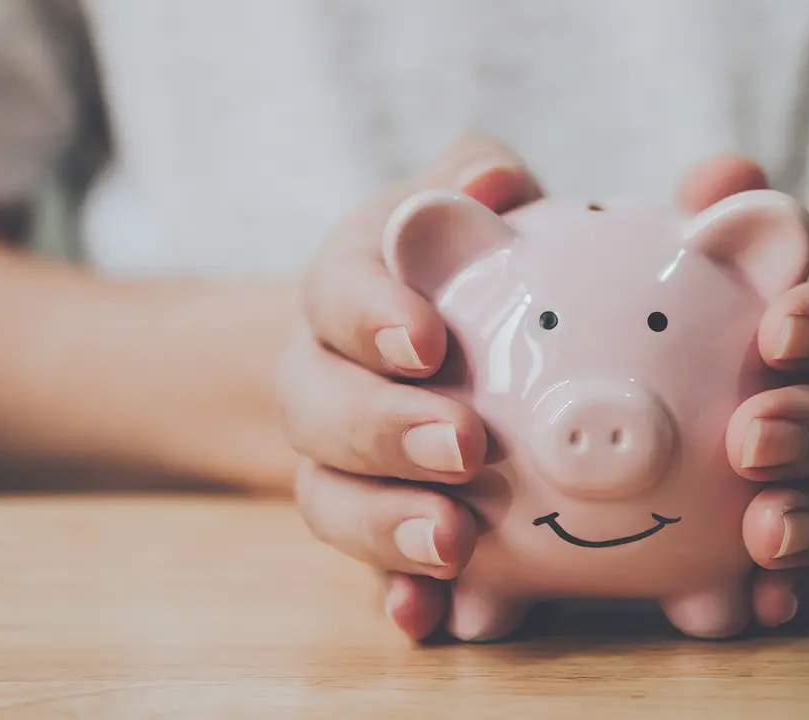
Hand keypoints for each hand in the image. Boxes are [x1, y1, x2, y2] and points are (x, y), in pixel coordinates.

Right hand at [277, 136, 543, 638]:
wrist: (417, 347)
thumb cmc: (455, 264)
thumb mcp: (461, 205)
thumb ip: (475, 177)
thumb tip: (490, 184)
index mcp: (347, 290)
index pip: (336, 293)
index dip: (370, 316)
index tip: (428, 340)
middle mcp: (324, 376)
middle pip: (318, 407)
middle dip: (384, 429)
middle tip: (464, 445)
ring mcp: (337, 461)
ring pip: (328, 497)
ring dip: (385, 525)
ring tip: (455, 542)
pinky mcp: (370, 522)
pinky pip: (365, 569)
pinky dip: (392, 593)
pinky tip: (426, 619)